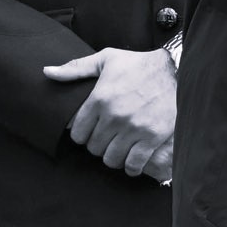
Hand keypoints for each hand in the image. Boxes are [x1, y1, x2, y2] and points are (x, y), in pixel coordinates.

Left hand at [44, 48, 176, 175]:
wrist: (178, 70)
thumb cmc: (139, 65)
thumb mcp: (106, 60)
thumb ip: (75, 69)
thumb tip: (47, 72)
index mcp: (100, 98)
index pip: (78, 133)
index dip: (82, 134)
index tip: (90, 130)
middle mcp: (114, 116)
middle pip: (93, 148)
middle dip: (98, 144)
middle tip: (106, 138)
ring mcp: (134, 129)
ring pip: (111, 159)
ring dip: (113, 156)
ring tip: (118, 147)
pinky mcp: (152, 138)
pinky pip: (133, 164)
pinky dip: (130, 166)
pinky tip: (132, 158)